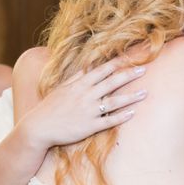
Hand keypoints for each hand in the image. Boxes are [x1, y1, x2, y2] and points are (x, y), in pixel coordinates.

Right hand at [21, 59, 146, 148]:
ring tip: (145, 92)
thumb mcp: (61, 89)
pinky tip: (132, 113)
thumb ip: (76, 78)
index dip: (117, 63)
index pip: (101, 70)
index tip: (130, 57)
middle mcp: (86, 95)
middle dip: (129, 75)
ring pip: (114, 101)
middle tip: (144, 69)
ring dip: (130, 96)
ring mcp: (88, 111)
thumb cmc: (49, 108)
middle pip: (111, 82)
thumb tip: (87, 68)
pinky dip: (121, 116)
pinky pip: (108, 121)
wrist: (38, 127)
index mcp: (79, 85)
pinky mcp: (89, 126)